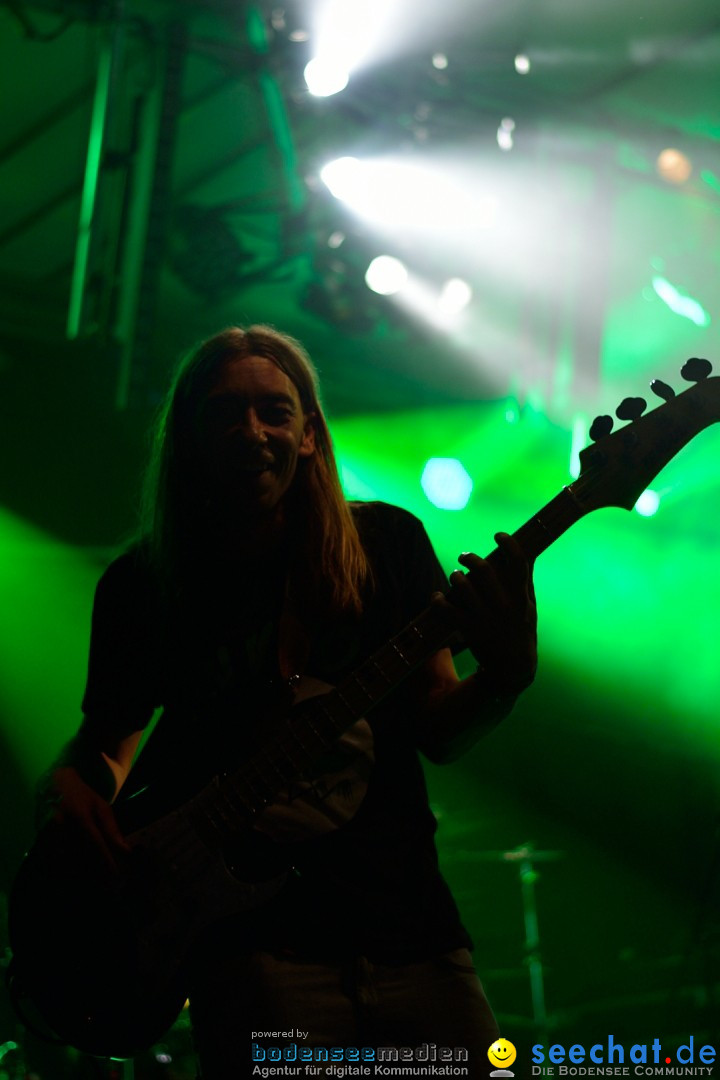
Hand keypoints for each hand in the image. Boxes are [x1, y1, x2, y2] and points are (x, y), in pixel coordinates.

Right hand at [37, 765, 129, 873]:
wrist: (56, 785)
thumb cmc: (83, 796)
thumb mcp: (102, 807)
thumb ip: (111, 828)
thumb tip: (125, 849)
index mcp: (81, 816)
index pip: (95, 843)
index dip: (106, 860)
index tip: (116, 873)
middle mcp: (63, 826)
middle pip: (81, 856)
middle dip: (95, 871)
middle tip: (108, 883)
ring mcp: (49, 834)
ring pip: (67, 861)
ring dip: (81, 873)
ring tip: (96, 883)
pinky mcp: (41, 840)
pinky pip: (55, 860)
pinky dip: (67, 869)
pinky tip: (77, 876)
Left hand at [434, 532, 536, 695]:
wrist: (513, 667)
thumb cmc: (522, 630)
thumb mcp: (530, 606)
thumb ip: (526, 580)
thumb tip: (529, 552)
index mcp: (521, 597)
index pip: (519, 563)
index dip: (509, 544)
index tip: (499, 535)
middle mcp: (504, 605)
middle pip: (484, 570)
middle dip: (470, 558)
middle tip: (464, 555)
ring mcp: (485, 618)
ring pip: (463, 586)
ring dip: (455, 576)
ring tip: (455, 576)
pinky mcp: (469, 630)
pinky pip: (447, 611)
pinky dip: (438, 601)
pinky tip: (437, 597)